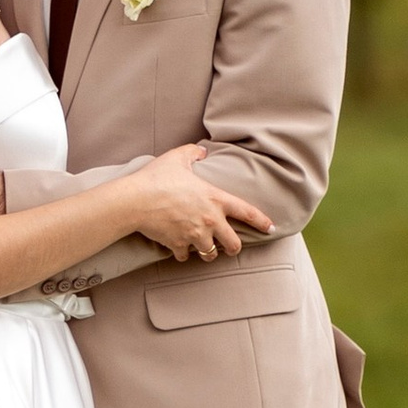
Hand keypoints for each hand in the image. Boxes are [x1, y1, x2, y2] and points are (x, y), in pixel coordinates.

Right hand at [132, 146, 274, 263]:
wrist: (136, 200)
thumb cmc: (157, 177)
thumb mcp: (177, 157)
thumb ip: (193, 153)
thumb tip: (201, 151)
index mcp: (215, 199)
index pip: (247, 212)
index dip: (262, 221)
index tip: (271, 228)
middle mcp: (210, 220)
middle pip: (233, 244)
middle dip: (233, 247)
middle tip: (229, 247)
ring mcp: (195, 235)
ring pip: (210, 254)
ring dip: (208, 252)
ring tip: (203, 249)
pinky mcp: (178, 245)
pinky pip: (185, 256)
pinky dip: (182, 253)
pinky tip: (178, 248)